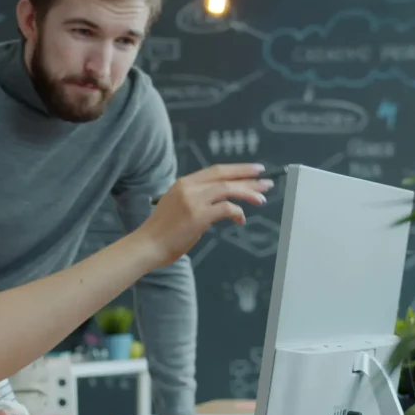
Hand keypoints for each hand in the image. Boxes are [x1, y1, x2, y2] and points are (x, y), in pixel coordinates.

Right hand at [140, 164, 273, 266]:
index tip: (254, 170)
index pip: (215, 170)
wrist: (148, 245)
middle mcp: (189, 187)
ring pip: (227, 189)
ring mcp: (193, 200)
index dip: (237, 169)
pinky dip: (237, 212)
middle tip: (267, 180)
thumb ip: (198, 200)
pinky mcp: (198, 215)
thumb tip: (223, 203)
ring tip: (261, 199)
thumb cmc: (162, 231)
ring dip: (247, 193)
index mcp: (184, 183)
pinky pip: (226, 208)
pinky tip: (241, 219)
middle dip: (248, 176)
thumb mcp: (178, 206)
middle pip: (224, 175)